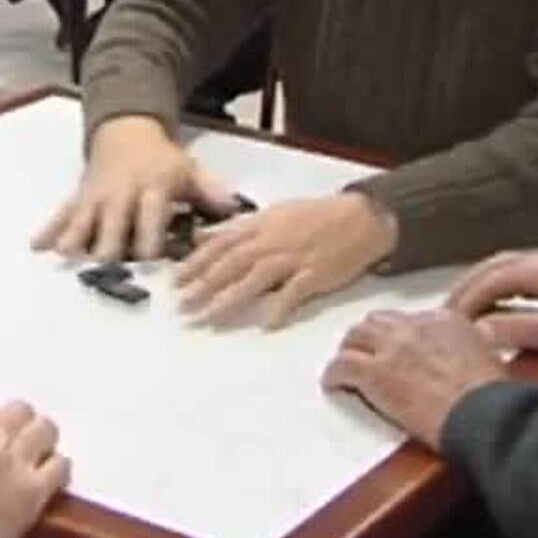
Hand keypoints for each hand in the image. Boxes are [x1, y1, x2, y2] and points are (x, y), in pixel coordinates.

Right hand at [0, 395, 69, 537]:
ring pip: (44, 430)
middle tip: (15, 434)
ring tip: (39, 448)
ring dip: (41, 438)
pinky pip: (60, 466)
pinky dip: (58, 468)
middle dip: (18, 422)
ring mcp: (16, 461)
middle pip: (20, 410)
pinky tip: (53, 475)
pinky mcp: (34, 490)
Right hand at [33, 116, 233, 259]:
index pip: (150, 218)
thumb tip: (235, 208)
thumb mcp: (189, 169)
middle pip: (112, 225)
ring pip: (82, 221)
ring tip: (69, 263)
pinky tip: (38, 248)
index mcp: (152, 188)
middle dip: (109, 250)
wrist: (125, 129)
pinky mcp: (78, 198)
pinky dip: (50, 231)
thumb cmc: (161, 160)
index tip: (150, 266)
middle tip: (109, 276)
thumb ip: (211, 191)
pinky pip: (61, 214)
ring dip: (76, 242)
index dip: (149, 241)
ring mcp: (96, 197)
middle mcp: (121, 194)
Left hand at [176, 192, 397, 329]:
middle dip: (204, 285)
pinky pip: (295, 293)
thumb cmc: (315, 216)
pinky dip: (280, 308)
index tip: (175, 281)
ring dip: (230, 299)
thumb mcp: (273, 213)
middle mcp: (273, 241)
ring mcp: (294, 258)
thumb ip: (237, 227)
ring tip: (208, 318)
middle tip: (182, 305)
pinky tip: (267, 324)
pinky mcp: (316, 275)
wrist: (361, 217)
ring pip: (255, 279)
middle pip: (232, 263)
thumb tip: (202, 237)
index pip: (221, 243)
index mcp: (261, 224)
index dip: (196, 262)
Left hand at [321, 309, 506, 449]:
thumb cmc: (491, 395)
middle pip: (379, 322)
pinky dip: (334, 375)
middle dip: (369, 336)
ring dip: (349, 349)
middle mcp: (415, 326)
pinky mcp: (375, 373)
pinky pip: (342, 366)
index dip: (399, 335)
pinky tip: (332, 384)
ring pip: (355, 337)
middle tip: (364, 350)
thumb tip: (476, 346)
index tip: (397, 347)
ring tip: (345, 363)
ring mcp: (392, 347)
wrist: (482, 413)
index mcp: (445, 320)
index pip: (411, 320)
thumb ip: (474, 344)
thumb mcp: (490, 356)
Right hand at [446, 249, 537, 360]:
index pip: (490, 281)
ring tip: (461, 307)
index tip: (449, 321)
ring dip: (477, 284)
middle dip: (464, 290)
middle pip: (489, 267)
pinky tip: (490, 300)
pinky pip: (513, 271)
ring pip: (499, 266)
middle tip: (445, 313)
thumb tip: (481, 330)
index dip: (465, 302)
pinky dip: (493, 284)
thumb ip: (519, 330)